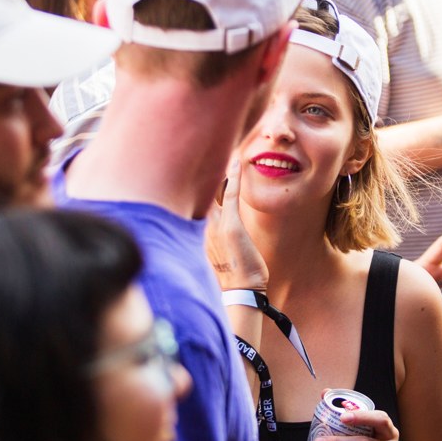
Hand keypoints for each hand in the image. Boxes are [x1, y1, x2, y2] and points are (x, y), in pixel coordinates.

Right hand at [205, 160, 267, 291]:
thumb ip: (220, 240)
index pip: (200, 202)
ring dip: (218, 170)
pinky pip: (230, 194)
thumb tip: (226, 234)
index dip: (202, 184)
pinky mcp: (230, 224)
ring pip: (214, 190)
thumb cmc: (237, 276)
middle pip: (203, 192)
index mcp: (200, 233)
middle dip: (206, 173)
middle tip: (209, 150)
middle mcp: (204, 226)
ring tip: (223, 149)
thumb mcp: (223, 256)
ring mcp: (215, 225)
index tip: (205, 168)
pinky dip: (233, 177)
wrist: (242, 291)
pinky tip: (236, 161)